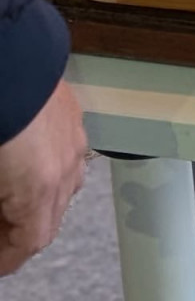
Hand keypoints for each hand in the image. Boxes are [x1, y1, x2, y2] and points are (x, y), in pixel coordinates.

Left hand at [0, 80, 87, 275]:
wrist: (10, 51)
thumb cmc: (0, 109)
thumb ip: (4, 198)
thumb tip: (5, 213)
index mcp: (40, 185)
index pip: (31, 242)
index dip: (8, 257)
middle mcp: (65, 163)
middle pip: (51, 218)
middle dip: (23, 230)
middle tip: (1, 231)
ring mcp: (72, 134)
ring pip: (65, 185)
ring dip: (39, 199)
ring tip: (13, 197)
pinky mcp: (71, 108)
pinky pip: (67, 151)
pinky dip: (49, 166)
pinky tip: (26, 159)